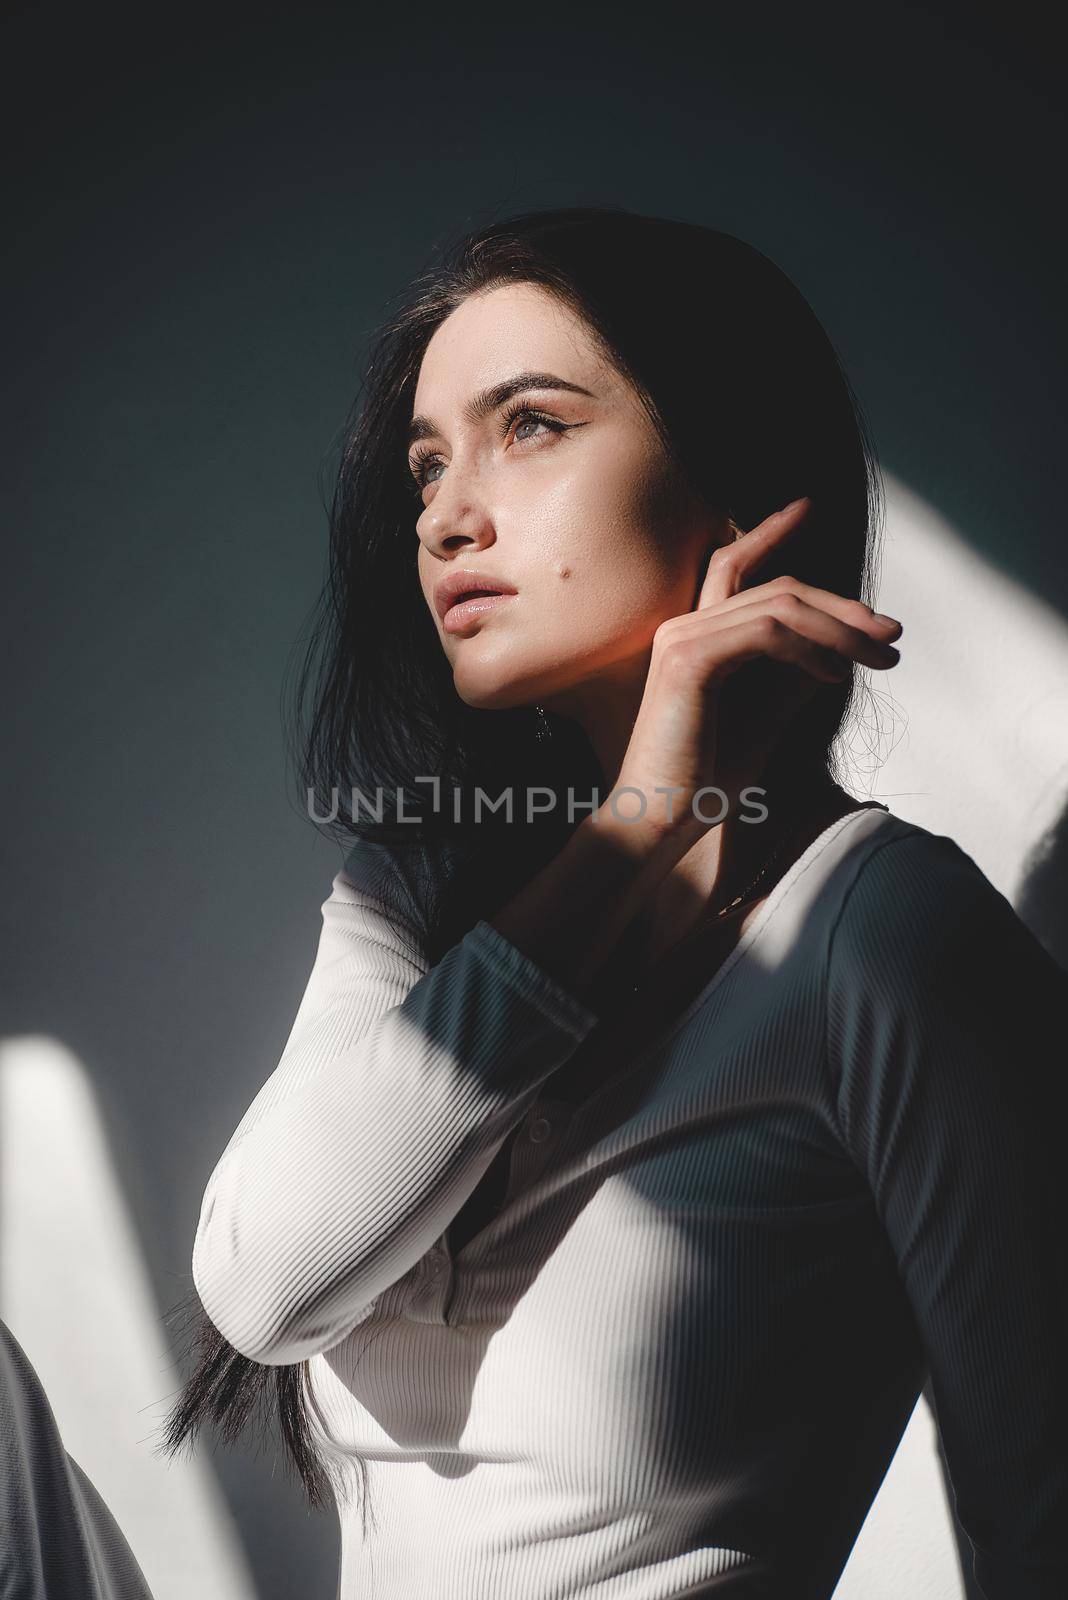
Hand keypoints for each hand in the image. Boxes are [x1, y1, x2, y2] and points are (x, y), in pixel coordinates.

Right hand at [608, 497, 901, 844]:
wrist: (657, 820)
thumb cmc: (702, 783)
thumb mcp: (763, 723)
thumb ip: (792, 681)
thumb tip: (839, 654)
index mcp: (693, 636)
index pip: (733, 564)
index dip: (769, 530)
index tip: (809, 506)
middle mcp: (683, 626)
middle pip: (775, 585)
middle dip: (842, 604)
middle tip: (892, 631)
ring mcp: (683, 639)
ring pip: (780, 606)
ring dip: (843, 629)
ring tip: (883, 656)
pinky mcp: (692, 660)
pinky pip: (769, 635)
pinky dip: (813, 650)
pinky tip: (838, 676)